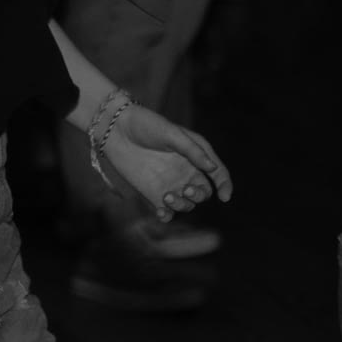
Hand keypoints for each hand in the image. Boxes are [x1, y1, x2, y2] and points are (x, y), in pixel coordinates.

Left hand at [100, 101, 232, 223]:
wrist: (117, 129)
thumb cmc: (146, 125)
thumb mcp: (172, 133)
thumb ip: (193, 151)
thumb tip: (212, 168)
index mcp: (194, 155)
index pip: (217, 173)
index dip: (225, 185)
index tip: (224, 197)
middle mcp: (185, 172)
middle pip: (203, 193)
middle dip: (199, 195)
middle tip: (186, 188)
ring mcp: (169, 183)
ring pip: (186, 205)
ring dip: (182, 205)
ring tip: (167, 196)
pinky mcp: (153, 193)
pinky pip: (166, 212)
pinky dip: (167, 216)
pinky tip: (161, 212)